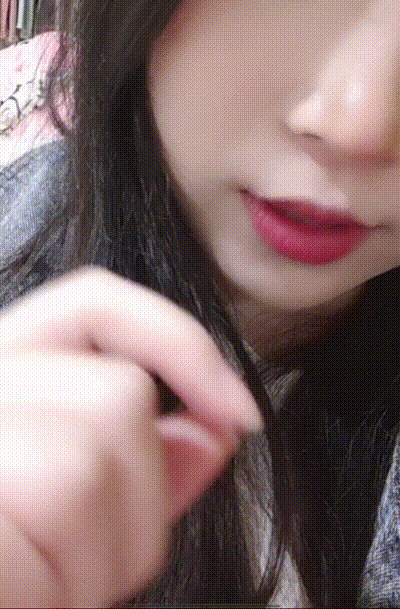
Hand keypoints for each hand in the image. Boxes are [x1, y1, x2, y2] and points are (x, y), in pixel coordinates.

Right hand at [0, 265, 262, 607]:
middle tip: (65, 572)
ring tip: (31, 590)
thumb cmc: (17, 570)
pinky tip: (14, 597)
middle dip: (131, 508)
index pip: (93, 302)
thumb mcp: (64, 521)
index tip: (235, 415)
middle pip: (117, 397)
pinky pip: (48, 522)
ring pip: (90, 461)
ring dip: (89, 565)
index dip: (176, 342)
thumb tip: (214, 430)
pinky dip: (51, 592)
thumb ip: (132, 470)